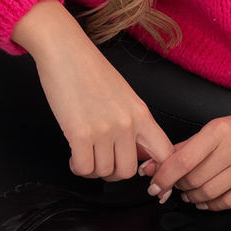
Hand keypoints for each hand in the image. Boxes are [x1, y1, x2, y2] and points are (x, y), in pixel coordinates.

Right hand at [34, 31, 175, 180]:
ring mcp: (104, 129)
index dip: (160, 173)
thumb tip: (140, 153)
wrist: (65, 51)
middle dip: (113, 173)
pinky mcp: (80, 133)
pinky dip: (78, 167)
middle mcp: (127, 124)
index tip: (148, 179)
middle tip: (102, 162)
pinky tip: (74, 156)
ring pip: (104, 172)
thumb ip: (135, 124)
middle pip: (128, 171)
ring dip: (92, 169)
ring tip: (84, 155)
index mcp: (142, 114)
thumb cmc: (90, 71)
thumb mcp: (124, 95)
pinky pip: (84, 168)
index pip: (165, 153)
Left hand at [138, 92, 230, 210]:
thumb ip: (185, 147)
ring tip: (189, 194)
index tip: (155, 185)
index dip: (165, 176)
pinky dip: (212, 205)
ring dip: (193, 197)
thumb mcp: (215, 128)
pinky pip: (230, 201)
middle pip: (196, 178)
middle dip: (179, 186)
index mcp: (219, 130)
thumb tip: (153, 165)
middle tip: (174, 187)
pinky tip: (205, 201)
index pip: (184, 160)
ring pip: (211, 192)